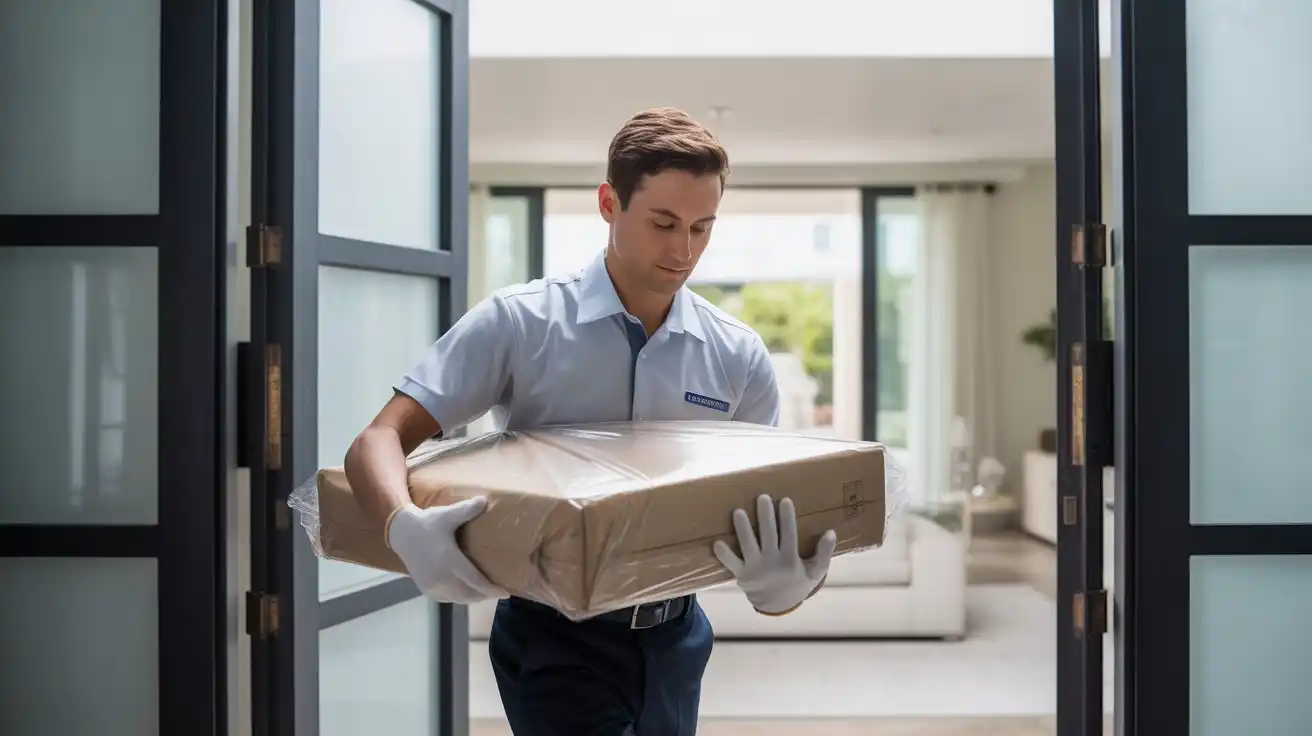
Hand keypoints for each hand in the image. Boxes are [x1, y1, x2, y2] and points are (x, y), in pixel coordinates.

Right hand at [387, 497, 507, 603]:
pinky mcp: (425, 588)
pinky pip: (447, 599)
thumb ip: (466, 510)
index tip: (506, 592)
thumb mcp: (447, 514)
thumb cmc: (427, 523)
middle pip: (468, 594)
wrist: (401, 533)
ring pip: (458, 598)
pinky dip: (459, 598)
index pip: (474, 581)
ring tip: (485, 593)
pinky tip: (466, 593)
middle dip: (485, 595)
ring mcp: (431, 584)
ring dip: (473, 598)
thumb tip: (485, 500)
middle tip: (498, 591)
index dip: (491, 589)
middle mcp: (440, 576)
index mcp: (448, 559)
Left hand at [713, 494, 835, 614]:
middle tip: (761, 497)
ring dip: (743, 528)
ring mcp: (756, 568)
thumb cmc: (796, 583)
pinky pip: (731, 564)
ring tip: (738, 511)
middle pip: (768, 534)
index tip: (785, 500)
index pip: (789, 534)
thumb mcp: (815, 572)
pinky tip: (716, 542)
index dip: (787, 517)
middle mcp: (772, 562)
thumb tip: (831, 532)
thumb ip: (824, 553)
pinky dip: (724, 555)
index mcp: (790, 559)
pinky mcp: (742, 575)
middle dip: (765, 515)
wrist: (777, 606)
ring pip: (748, 545)